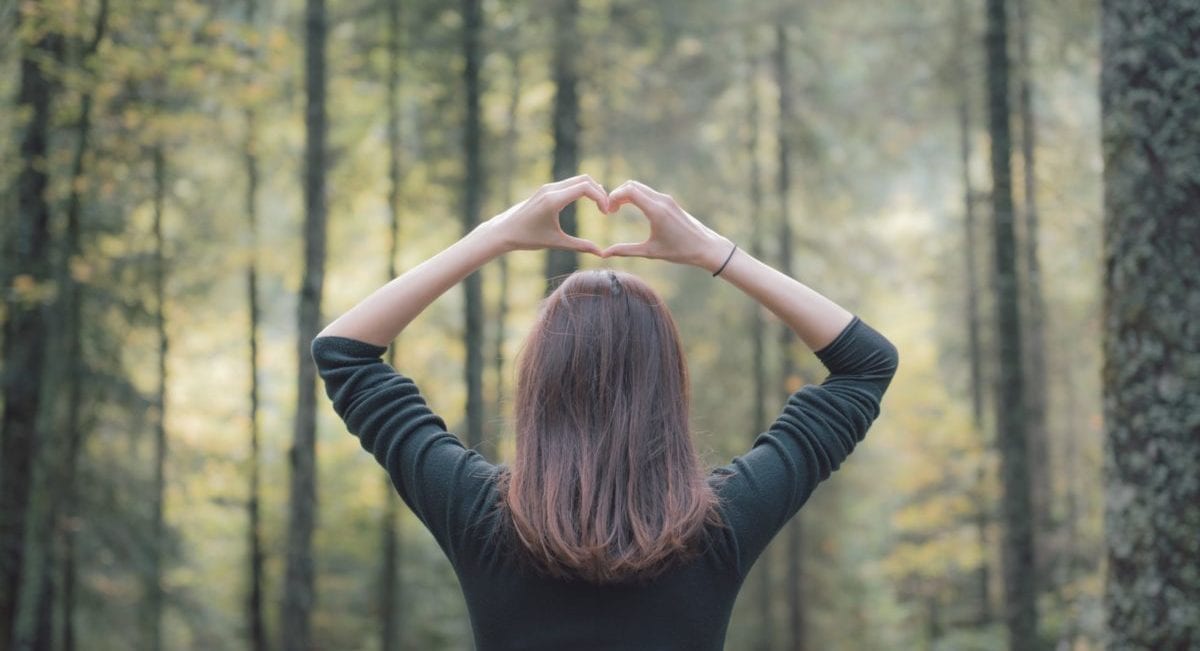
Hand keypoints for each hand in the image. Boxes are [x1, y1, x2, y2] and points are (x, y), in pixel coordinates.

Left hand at [482, 174, 607, 255]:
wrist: (505, 231)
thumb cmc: (528, 238)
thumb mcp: (556, 243)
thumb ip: (579, 246)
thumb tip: (600, 253)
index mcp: (554, 200)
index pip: (586, 188)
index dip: (601, 198)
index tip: (606, 213)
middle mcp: (551, 189)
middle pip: (585, 179)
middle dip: (600, 192)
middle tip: (607, 209)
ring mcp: (548, 187)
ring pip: (578, 180)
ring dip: (592, 189)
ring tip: (601, 206)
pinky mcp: (546, 189)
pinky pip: (570, 183)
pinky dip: (583, 189)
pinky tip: (589, 202)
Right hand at [601, 180, 731, 270]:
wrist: (706, 247)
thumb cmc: (680, 251)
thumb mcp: (650, 252)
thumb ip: (625, 251)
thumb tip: (604, 254)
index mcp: (656, 210)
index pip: (629, 191)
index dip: (614, 197)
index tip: (608, 211)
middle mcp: (661, 200)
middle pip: (632, 185)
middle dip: (617, 194)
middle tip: (610, 210)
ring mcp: (667, 199)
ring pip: (640, 187)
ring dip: (626, 194)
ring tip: (617, 210)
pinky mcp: (670, 202)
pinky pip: (648, 192)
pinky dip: (635, 196)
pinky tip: (630, 209)